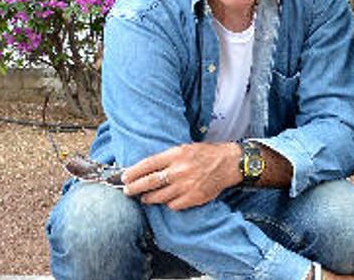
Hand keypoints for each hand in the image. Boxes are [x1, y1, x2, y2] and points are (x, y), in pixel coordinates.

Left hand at [123, 142, 241, 210]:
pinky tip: (167, 200)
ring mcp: (187, 185)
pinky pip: (173, 205)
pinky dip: (168, 203)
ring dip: (149, 198)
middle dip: (134, 188)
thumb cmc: (205, 154)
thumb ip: (167, 158)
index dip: (133, 172)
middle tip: (127, 191)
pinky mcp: (194, 197)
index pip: (148, 164)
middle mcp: (180, 170)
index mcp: (177, 154)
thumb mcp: (185, 149)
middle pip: (149, 182)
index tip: (124, 177)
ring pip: (159, 196)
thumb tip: (145, 169)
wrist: (229, 163)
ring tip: (145, 197)